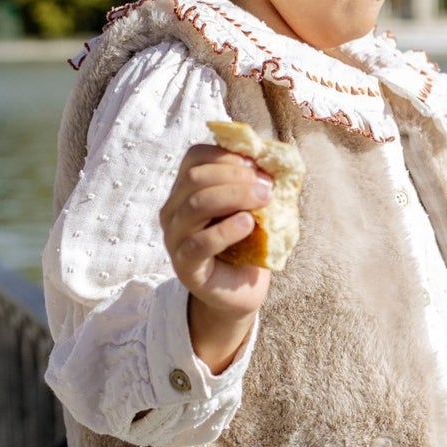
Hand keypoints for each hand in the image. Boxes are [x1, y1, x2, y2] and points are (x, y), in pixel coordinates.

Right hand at [159, 144, 272, 369]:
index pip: (195, 157)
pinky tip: (249, 224)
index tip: (257, 166)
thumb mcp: (250, 207)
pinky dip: (227, 230)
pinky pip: (200, 243)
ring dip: (235, 197)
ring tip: (264, 201)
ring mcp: (174, 238)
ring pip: (196, 205)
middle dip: (235, 176)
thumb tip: (273, 160)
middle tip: (267, 187)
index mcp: (185, 189)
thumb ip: (254, 184)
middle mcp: (173, 210)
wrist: (239, 290)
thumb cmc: (245, 243)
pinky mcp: (184, 265)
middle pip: (196, 178)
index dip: (227, 156)